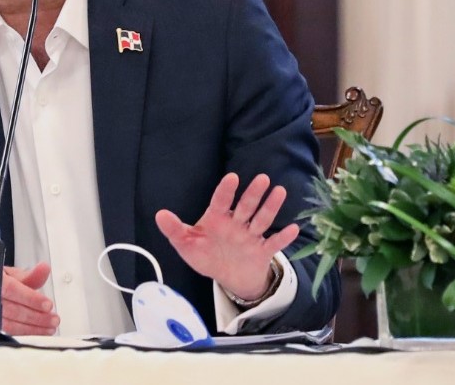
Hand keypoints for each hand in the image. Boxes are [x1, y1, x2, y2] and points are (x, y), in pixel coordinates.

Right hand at [0, 262, 58, 335]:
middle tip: (53, 319)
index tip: (48, 304)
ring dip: (32, 329)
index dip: (31, 298)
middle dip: (37, 317)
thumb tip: (44, 269)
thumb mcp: (3, 274)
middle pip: (13, 311)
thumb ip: (27, 275)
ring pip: (9, 327)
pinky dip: (20, 337)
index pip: (13, 290)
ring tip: (48, 328)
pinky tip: (33, 335)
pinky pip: (2, 336)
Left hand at [155, 172, 299, 300]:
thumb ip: (174, 230)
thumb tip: (159, 215)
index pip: (221, 201)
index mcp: (217, 219)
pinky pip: (274, 244)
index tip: (232, 178)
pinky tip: (294, 229)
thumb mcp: (187, 245)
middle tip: (262, 178)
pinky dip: (284, 238)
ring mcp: (251, 236)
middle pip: (246, 206)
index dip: (226, 190)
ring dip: (270, 207)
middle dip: (253, 193)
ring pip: (262, 219)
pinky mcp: (262, 251)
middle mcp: (237, 224)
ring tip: (279, 191)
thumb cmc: (206, 255)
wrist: (229, 276)